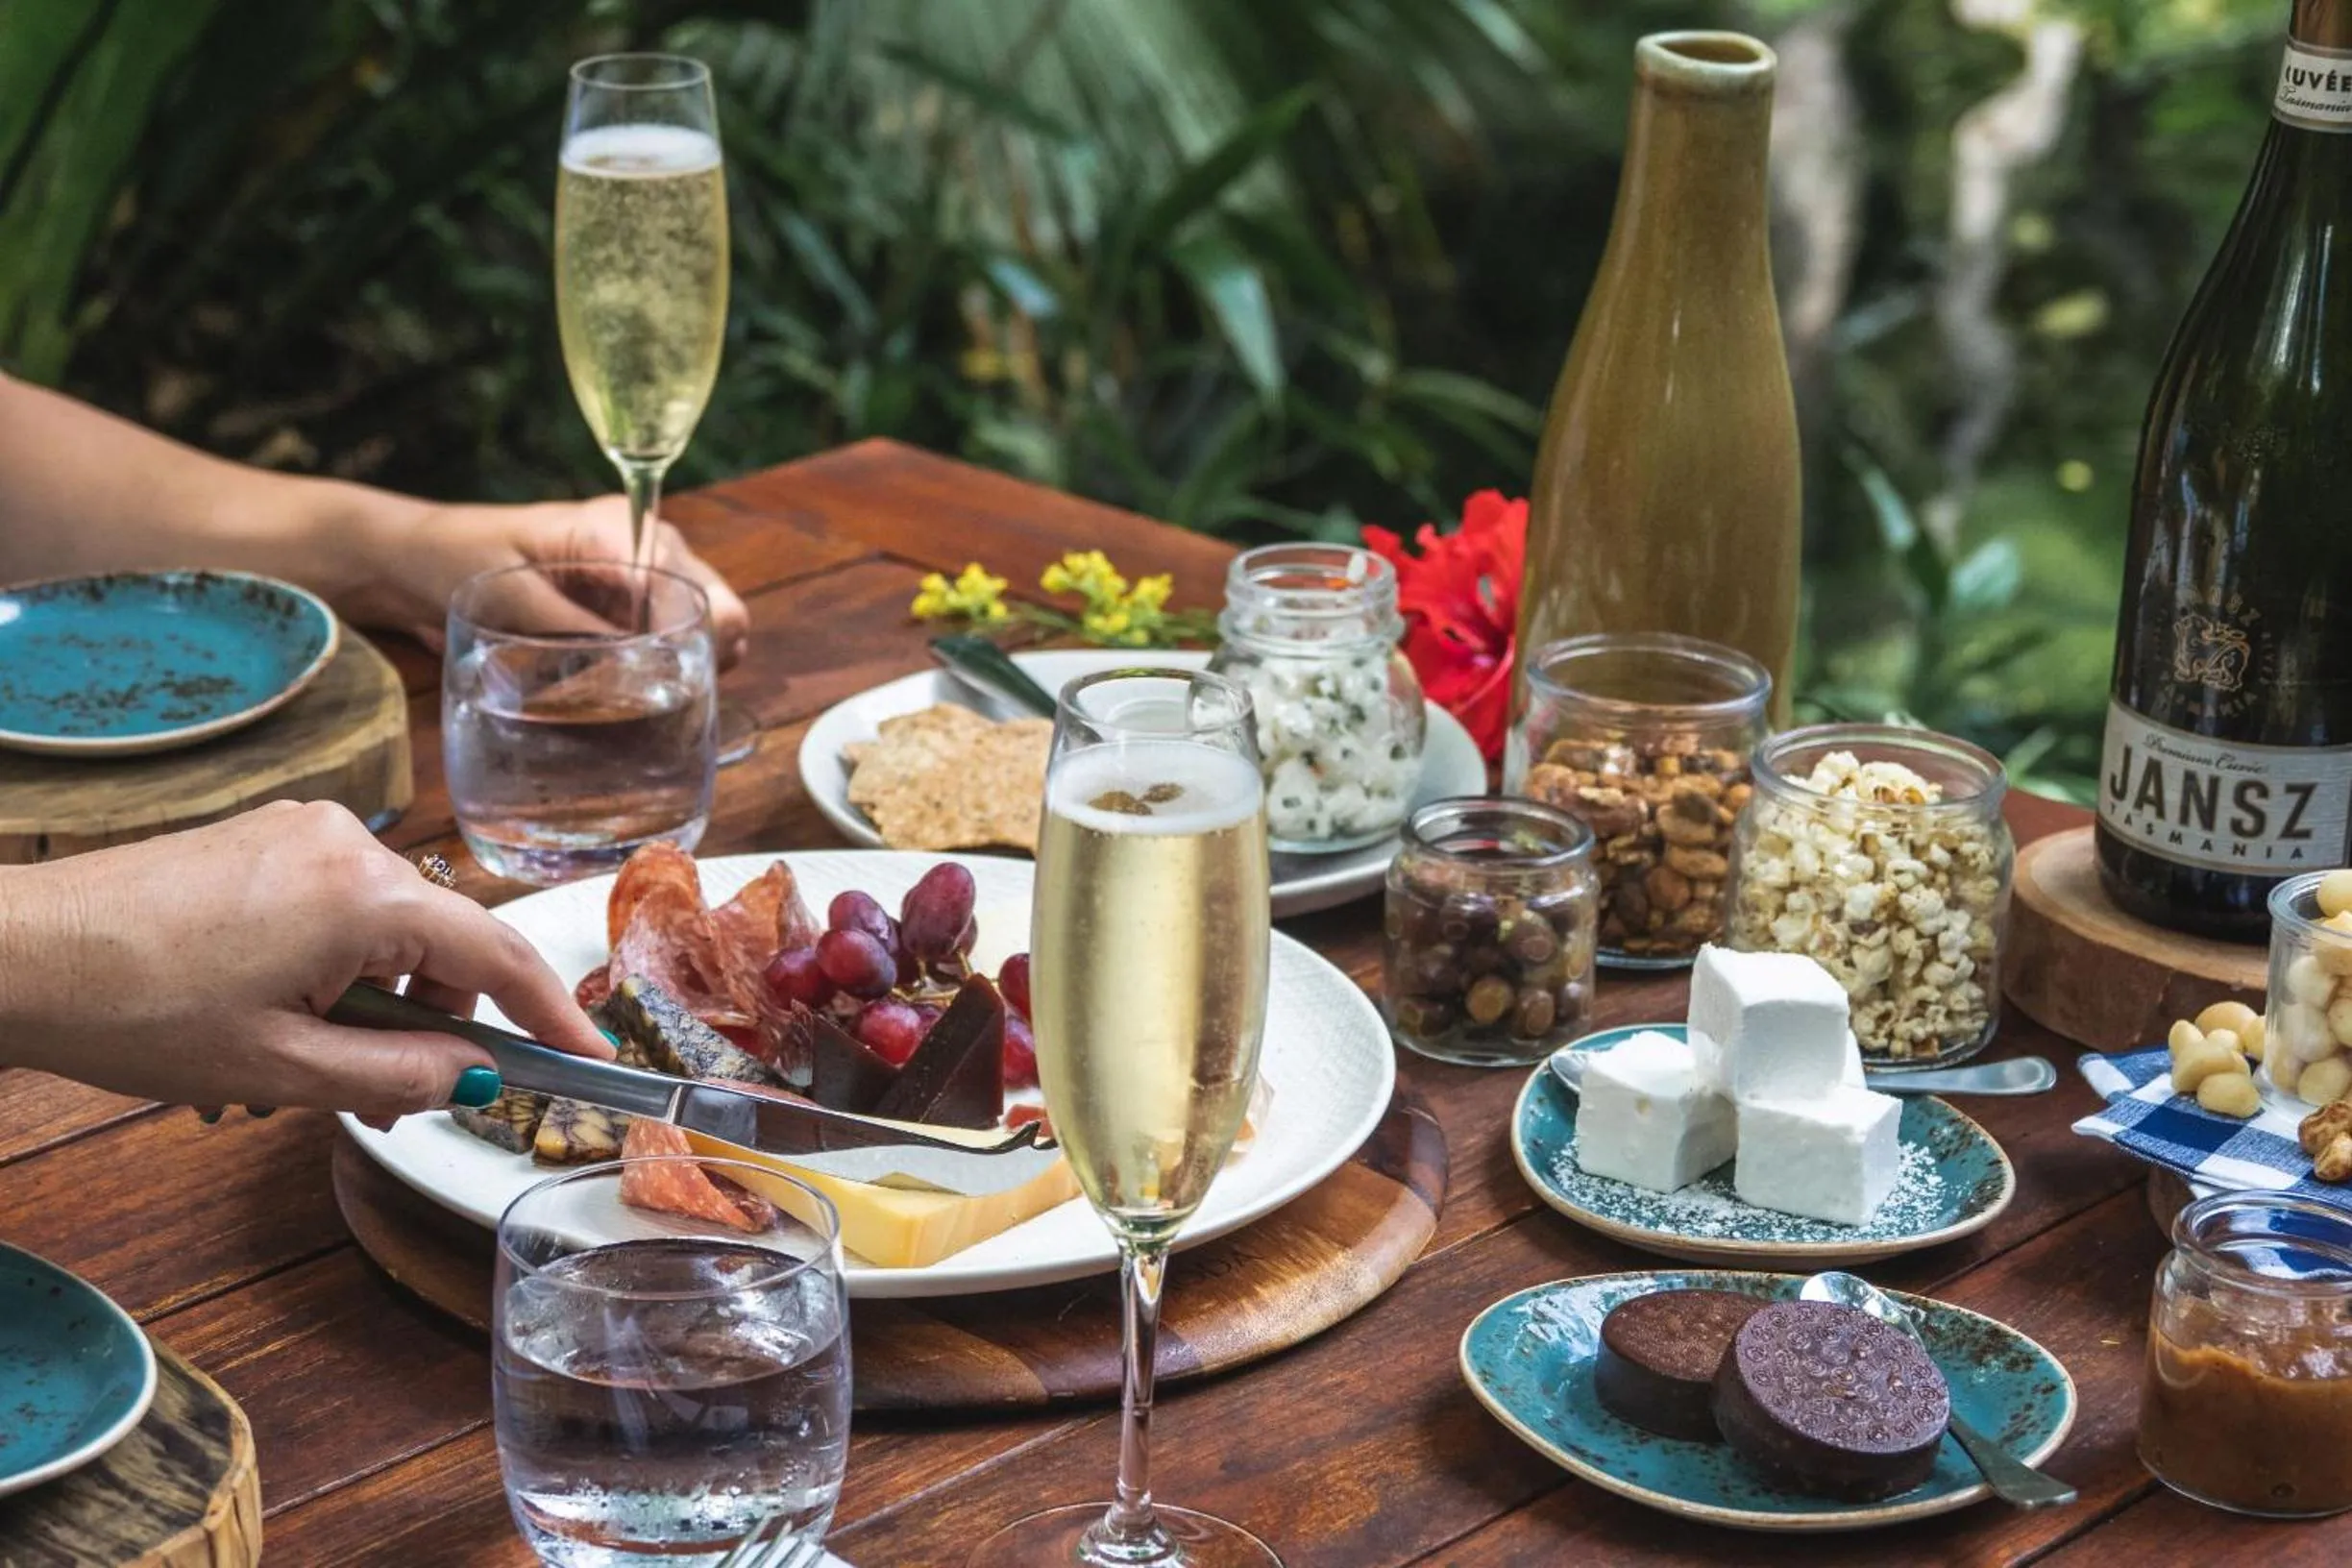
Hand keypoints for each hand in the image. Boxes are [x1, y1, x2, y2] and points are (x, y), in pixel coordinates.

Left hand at [0, 803, 611, 1121]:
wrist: (11, 952)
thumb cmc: (132, 1008)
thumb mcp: (281, 1066)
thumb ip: (397, 1073)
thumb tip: (476, 1078)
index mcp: (364, 893)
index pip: (495, 954)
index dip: (551, 1013)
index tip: (589, 1056)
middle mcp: (349, 842)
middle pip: (441, 944)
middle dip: (432, 1026)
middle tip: (394, 1103)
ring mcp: (303, 832)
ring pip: (388, 931)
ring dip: (374, 1004)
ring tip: (304, 1072)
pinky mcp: (266, 838)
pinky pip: (340, 909)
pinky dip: (335, 970)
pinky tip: (277, 1023)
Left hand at [346, 494, 750, 667]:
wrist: (420, 561)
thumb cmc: (454, 557)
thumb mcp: (505, 595)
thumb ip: (569, 627)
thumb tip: (627, 665)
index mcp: (615, 526)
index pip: (680, 579)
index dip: (683, 634)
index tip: (660, 679)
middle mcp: (646, 549)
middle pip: (715, 605)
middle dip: (703, 656)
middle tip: (666, 702)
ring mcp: (646, 584)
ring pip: (708, 631)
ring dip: (693, 672)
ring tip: (654, 708)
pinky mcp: (635, 615)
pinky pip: (680, 648)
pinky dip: (676, 678)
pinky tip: (646, 702)